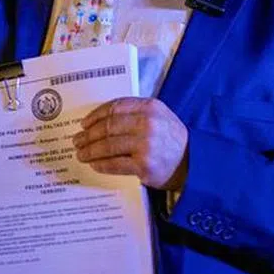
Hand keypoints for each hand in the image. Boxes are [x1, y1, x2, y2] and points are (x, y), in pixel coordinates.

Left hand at [72, 97, 188, 190]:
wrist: (195, 164)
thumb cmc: (171, 139)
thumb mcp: (159, 116)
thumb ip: (135, 112)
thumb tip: (99, 119)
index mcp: (150, 107)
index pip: (114, 108)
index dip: (95, 115)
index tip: (84, 123)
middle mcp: (148, 124)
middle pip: (108, 127)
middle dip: (88, 135)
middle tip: (77, 140)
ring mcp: (146, 145)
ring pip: (108, 145)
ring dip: (90, 150)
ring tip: (81, 153)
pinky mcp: (144, 166)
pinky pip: (115, 164)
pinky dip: (101, 164)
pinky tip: (94, 164)